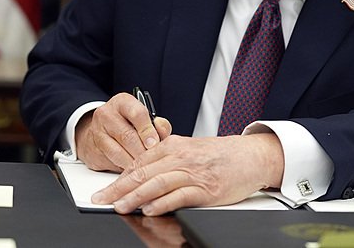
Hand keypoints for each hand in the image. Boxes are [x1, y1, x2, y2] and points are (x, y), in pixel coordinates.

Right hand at [75, 92, 171, 171]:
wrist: (99, 131)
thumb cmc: (128, 124)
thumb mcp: (144, 118)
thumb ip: (158, 125)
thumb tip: (163, 133)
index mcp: (123, 102)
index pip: (137, 113)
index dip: (148, 130)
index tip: (155, 143)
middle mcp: (107, 114)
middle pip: (127, 135)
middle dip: (143, 150)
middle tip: (153, 159)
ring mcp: (97, 132)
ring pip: (118, 152)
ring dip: (134, 162)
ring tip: (146, 168)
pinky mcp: (93, 150)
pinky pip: (111, 162)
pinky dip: (124, 169)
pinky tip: (134, 171)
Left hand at [92, 133, 284, 214]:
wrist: (251, 157)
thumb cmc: (222, 155)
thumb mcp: (191, 149)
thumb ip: (168, 159)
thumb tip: (142, 175)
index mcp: (175, 145)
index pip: (140, 161)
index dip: (119, 177)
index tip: (105, 190)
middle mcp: (182, 157)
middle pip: (144, 172)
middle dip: (119, 188)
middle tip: (102, 200)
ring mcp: (194, 173)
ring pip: (158, 183)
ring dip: (136, 196)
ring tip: (120, 206)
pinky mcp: (206, 189)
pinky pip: (180, 196)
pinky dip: (163, 203)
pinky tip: (151, 209)